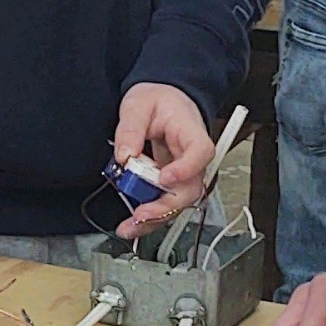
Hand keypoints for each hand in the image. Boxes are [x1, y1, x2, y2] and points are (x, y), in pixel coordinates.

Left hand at [113, 83, 214, 238]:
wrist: (164, 98)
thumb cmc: (158, 99)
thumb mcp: (138, 104)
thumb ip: (130, 128)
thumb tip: (125, 157)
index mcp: (190, 131)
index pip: (200, 152)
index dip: (185, 169)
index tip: (165, 178)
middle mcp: (192, 157)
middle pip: (190, 188)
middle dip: (165, 206)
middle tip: (141, 213)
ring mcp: (183, 172)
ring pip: (178, 202)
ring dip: (155, 218)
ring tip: (130, 227)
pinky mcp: (170, 182)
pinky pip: (164, 203)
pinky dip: (149, 216)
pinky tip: (132, 225)